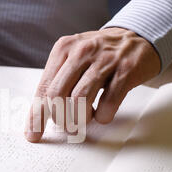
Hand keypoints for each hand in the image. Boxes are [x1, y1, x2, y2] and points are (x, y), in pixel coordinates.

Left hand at [25, 27, 160, 142]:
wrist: (138, 37)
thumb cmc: (100, 54)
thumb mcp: (74, 58)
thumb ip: (57, 82)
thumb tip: (39, 116)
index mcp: (63, 49)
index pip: (43, 88)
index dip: (36, 116)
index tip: (33, 135)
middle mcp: (81, 51)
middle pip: (57, 95)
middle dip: (60, 118)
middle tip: (67, 125)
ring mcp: (104, 60)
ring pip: (80, 99)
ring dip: (81, 118)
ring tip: (85, 119)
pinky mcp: (125, 71)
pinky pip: (108, 103)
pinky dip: (103, 116)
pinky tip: (103, 112)